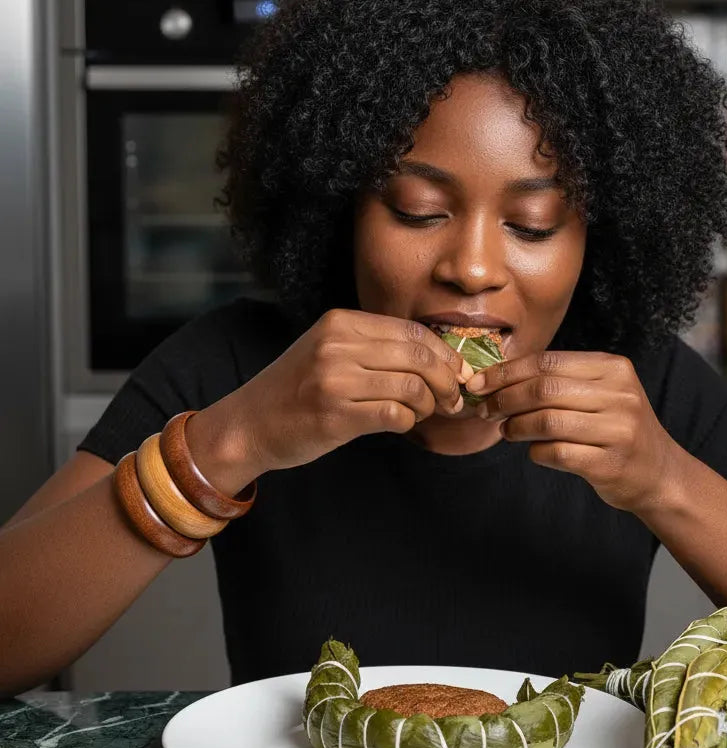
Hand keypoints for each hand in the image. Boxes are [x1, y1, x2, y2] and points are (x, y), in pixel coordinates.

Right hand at [191, 309, 472, 486]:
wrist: (247, 425)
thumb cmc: (295, 391)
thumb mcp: (329, 351)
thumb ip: (374, 348)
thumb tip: (438, 359)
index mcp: (341, 322)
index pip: (412, 330)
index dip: (445, 353)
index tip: (458, 372)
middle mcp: (338, 345)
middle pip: (418, 356)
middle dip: (448, 380)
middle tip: (454, 398)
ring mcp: (335, 379)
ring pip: (412, 386)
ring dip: (429, 404)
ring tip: (424, 413)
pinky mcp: (335, 414)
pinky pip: (395, 413)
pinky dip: (408, 421)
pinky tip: (402, 422)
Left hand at [466, 351, 676, 511]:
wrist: (659, 474)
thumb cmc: (617, 430)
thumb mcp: (602, 393)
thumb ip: (561, 381)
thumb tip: (498, 379)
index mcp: (614, 369)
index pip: (547, 361)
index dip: (507, 372)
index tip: (479, 383)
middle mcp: (620, 395)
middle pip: (543, 389)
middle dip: (504, 399)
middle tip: (484, 410)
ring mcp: (618, 430)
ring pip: (546, 421)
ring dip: (516, 427)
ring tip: (507, 431)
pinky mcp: (609, 464)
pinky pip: (556, 453)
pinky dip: (536, 452)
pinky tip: (535, 451)